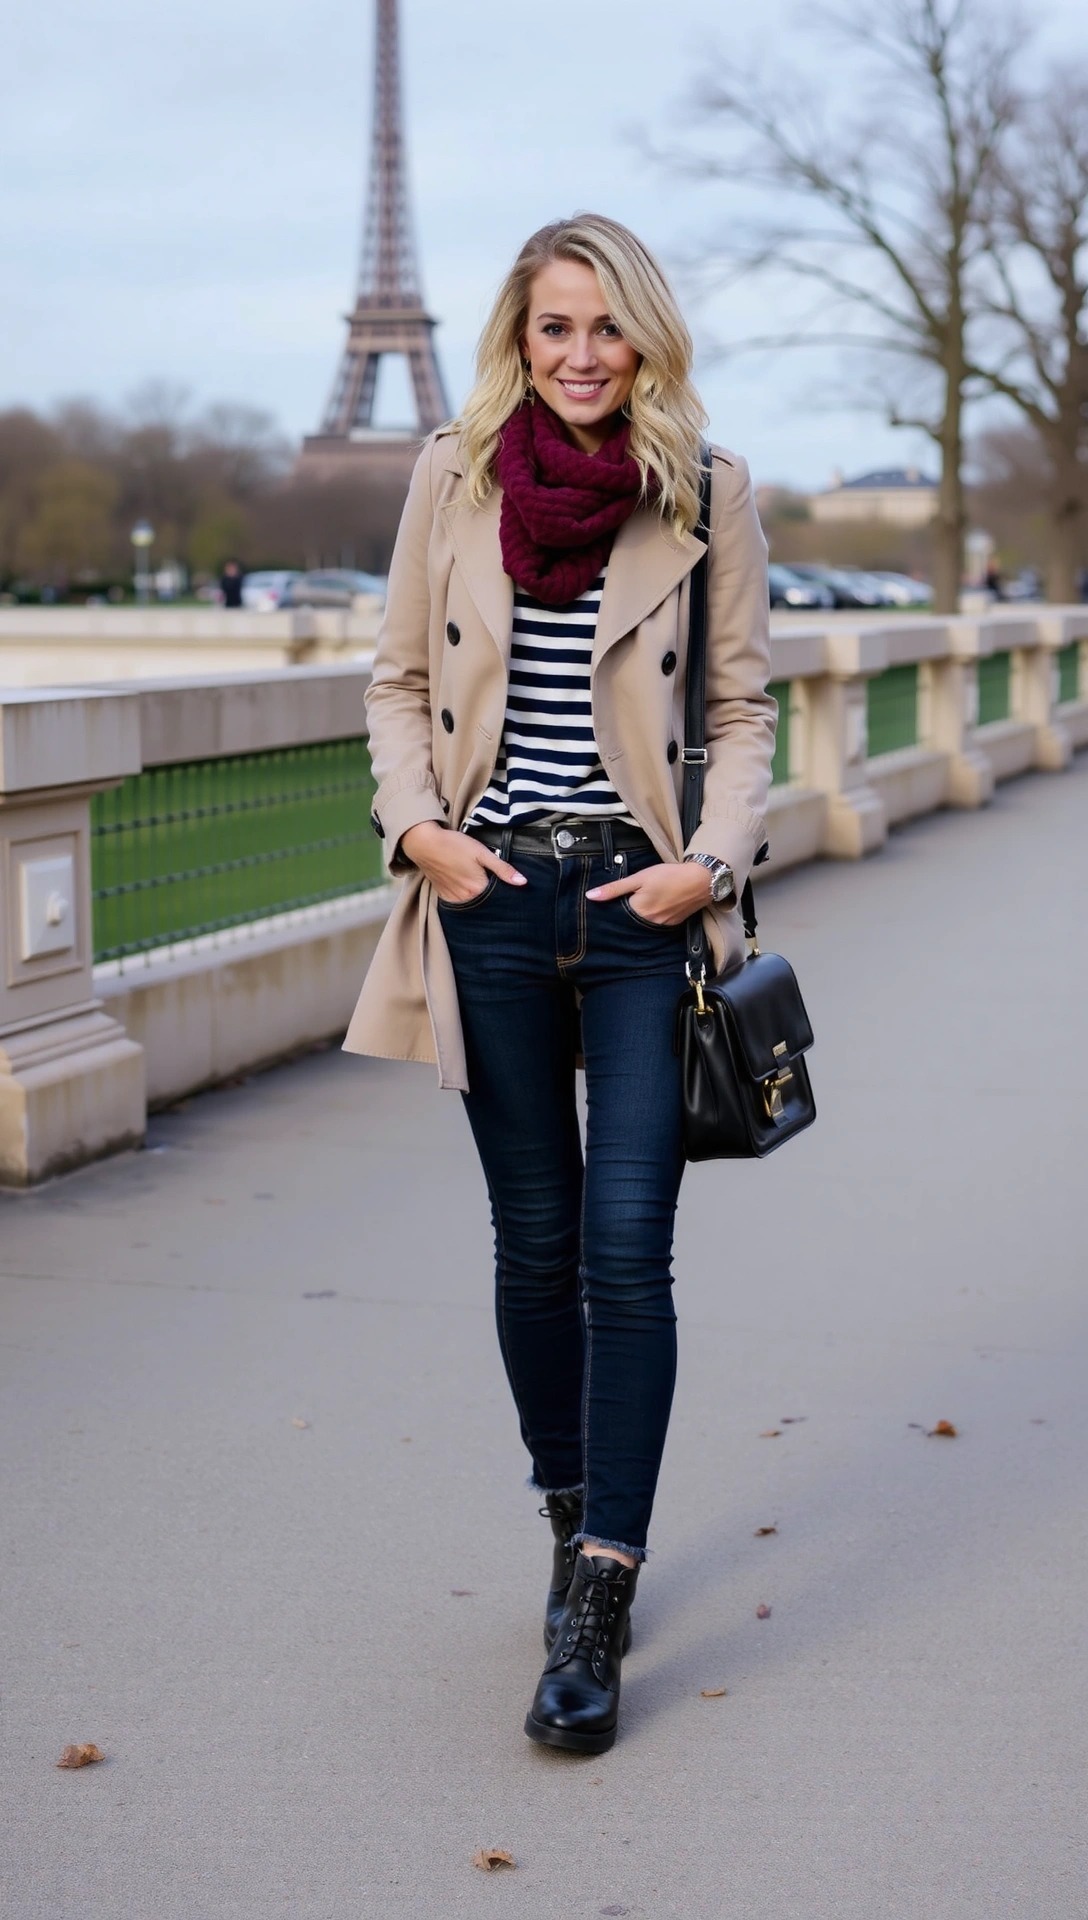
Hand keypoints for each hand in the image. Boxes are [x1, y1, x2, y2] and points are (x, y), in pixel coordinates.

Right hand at [400, 821, 525, 904]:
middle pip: (485, 900)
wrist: (424, 844)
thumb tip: (523, 882)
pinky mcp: (444, 896)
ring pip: (472, 901)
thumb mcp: (482, 853)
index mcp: (478, 888)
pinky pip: (459, 901)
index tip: (501, 878)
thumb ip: (503, 869)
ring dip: (476, 894)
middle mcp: (466, 898)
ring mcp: (453, 899)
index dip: (502, 887)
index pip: (498, 895)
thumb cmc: (454, 845)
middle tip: (486, 874)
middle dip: (490, 891)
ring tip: (473, 877)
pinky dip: (464, 894)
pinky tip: (463, 881)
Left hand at [585, 861, 710, 925]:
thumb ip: (615, 888)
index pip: (617, 914)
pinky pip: (658, 923)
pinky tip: (658, 905)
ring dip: (641, 915)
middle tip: (632, 898)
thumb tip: (590, 897)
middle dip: (627, 912)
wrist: (702, 880)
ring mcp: (663, 925)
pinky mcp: (674, 924)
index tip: (616, 899)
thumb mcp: (639, 877)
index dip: (615, 906)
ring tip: (646, 901)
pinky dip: (655, 916)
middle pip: (631, 920)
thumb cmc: (669, 875)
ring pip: (644, 923)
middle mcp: (649, 923)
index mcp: (638, 911)